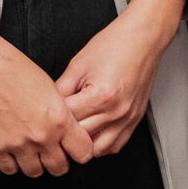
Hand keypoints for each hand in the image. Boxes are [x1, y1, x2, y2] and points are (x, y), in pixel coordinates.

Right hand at [0, 22, 93, 176]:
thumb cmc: (13, 70)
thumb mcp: (51, 89)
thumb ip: (61, 114)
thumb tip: (67, 130)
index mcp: (59, 119)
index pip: (83, 152)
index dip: (80, 152)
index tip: (75, 150)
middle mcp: (41, 135)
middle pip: (59, 168)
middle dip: (58, 161)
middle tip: (52, 151)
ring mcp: (18, 144)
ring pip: (35, 172)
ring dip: (35, 163)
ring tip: (30, 149)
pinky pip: (10, 169)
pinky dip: (12, 163)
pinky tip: (13, 150)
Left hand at [57, 0, 185, 157]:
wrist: (143, 38)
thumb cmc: (114, 45)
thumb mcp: (78, 64)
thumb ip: (61, 89)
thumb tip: (46, 106)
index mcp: (100, 96)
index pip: (67, 120)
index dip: (52, 117)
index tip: (44, 113)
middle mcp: (116, 112)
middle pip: (80, 138)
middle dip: (64, 133)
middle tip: (53, 124)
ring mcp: (127, 118)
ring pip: (97, 150)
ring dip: (83, 144)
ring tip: (73, 132)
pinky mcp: (135, 120)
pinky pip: (115, 146)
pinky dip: (100, 144)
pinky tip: (91, 132)